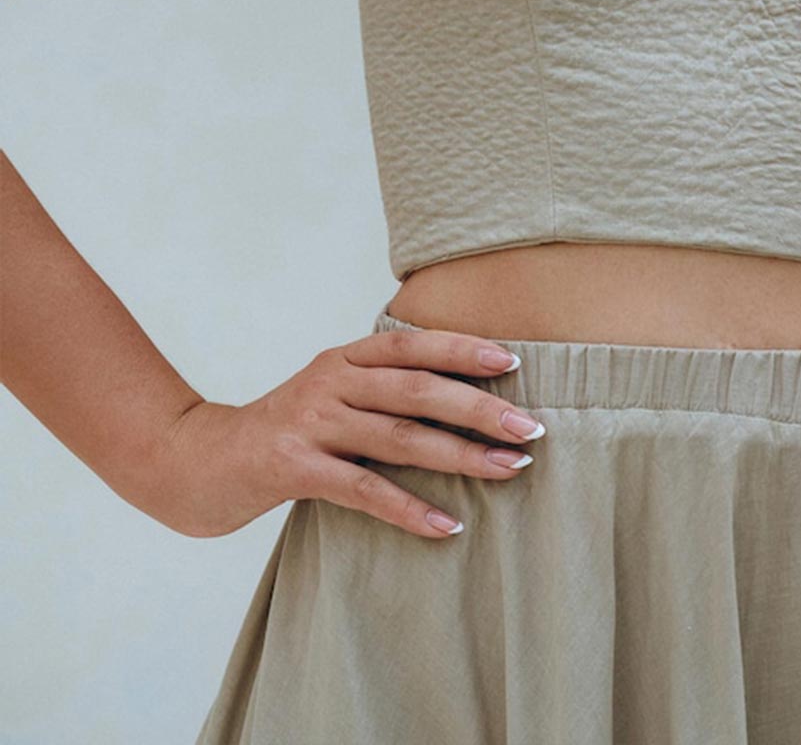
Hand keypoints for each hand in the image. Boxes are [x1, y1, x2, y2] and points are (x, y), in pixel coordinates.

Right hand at [153, 325, 545, 541]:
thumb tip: (458, 398)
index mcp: (343, 357)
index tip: (515, 361)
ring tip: (509, 470)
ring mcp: (312, 423)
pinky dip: (410, 509)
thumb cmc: (282, 432)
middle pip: (418, 390)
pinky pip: (364, 489)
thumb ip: (378, 388)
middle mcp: (330, 381)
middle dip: (480, 408)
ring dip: (461, 456)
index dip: (465, 349)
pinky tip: (447, 526)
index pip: (413, 345)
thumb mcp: (328, 394)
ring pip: (400, 438)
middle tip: (531, 428)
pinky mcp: (294, 468)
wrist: (199, 462)